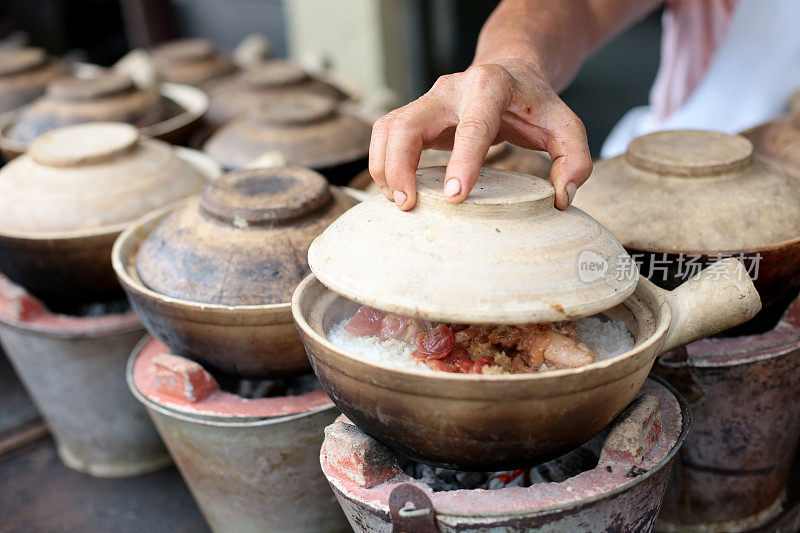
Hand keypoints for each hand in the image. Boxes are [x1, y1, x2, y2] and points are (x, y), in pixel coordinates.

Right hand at [369, 59, 591, 209]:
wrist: (509, 72)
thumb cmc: (534, 105)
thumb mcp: (566, 125)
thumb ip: (574, 159)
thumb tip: (561, 198)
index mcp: (490, 86)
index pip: (472, 125)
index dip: (462, 161)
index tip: (455, 197)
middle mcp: (451, 88)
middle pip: (408, 124)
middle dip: (400, 166)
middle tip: (409, 205)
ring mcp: (427, 100)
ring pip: (387, 129)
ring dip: (384, 168)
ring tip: (401, 203)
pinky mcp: (415, 114)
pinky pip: (385, 136)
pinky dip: (383, 164)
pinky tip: (398, 192)